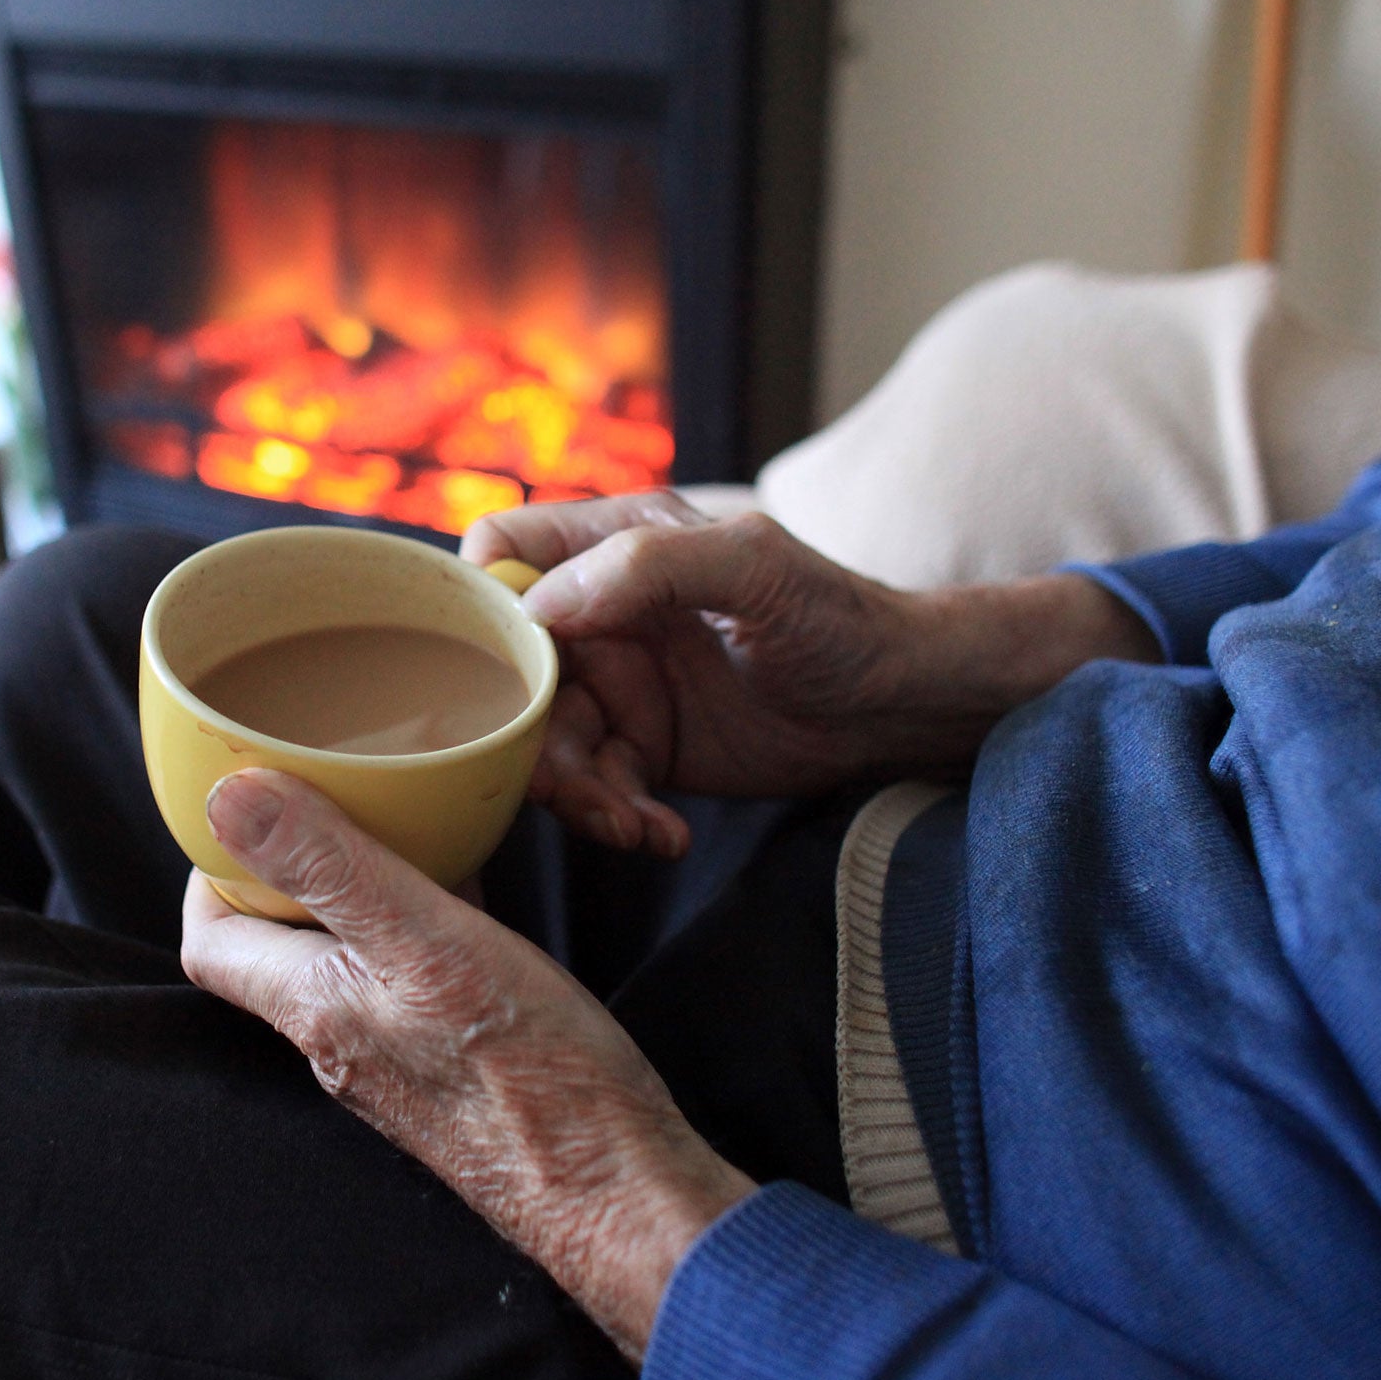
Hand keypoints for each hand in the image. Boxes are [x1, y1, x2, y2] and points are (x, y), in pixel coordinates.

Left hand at [180, 768, 753, 1360]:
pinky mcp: (449, 1071)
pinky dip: (416, 922)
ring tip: (391, 822)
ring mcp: (394, 1063)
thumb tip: (228, 797)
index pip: (211, 940)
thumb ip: (330, 869)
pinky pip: (407, 980)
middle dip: (283, 867)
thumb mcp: (427, 943)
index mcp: (313, 1010)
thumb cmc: (532, 1075)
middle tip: (318, 796)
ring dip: (354, 891)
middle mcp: (339, 1043)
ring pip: (345, 960)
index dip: (209, 869)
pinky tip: (466, 888)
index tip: (242, 805)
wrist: (616, 1190)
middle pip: (274, 945)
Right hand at [464, 492, 1159, 854]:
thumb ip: (647, 565)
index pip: (503, 552)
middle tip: (566, 783)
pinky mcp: (644, 749)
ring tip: (631, 826)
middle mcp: (601, 612)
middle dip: (527, 734)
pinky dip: (619, 820)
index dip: (479, 604)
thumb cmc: (838, 614)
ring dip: (576, 795)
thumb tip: (539, 604)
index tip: (493, 664)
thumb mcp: (751, 567)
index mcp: (612, 543)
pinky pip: (597, 789)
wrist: (901, 705)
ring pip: (547, 742)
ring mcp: (620, 684)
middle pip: (511, 670)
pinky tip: (663, 836)